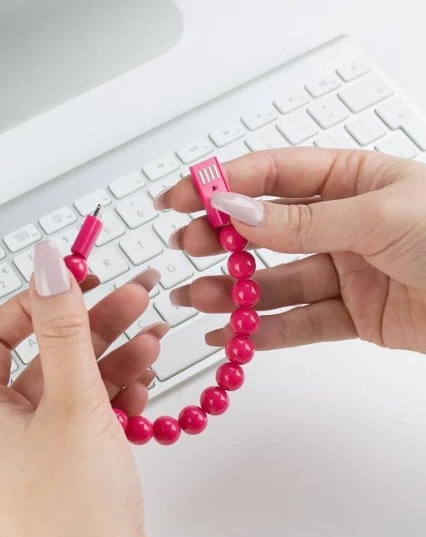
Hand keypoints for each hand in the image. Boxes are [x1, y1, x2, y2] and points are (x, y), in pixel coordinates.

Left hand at [0, 241, 164, 536]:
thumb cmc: (77, 513)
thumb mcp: (73, 403)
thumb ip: (63, 329)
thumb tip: (47, 265)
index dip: (33, 303)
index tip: (76, 283)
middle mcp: (3, 430)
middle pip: (45, 355)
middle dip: (92, 324)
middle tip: (134, 294)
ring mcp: (39, 447)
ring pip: (75, 381)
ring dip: (114, 356)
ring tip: (154, 333)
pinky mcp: (71, 461)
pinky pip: (90, 411)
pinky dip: (117, 392)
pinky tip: (145, 381)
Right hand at [156, 148, 425, 353]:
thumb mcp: (380, 216)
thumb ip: (303, 221)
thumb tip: (236, 210)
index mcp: (349, 180)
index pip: (271, 175)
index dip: (221, 183)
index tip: (181, 195)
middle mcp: (341, 223)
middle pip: (264, 230)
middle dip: (219, 238)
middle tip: (184, 246)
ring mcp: (343, 270)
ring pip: (274, 280)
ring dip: (231, 291)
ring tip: (193, 297)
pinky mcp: (351, 314)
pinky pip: (299, 322)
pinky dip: (263, 331)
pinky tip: (231, 334)